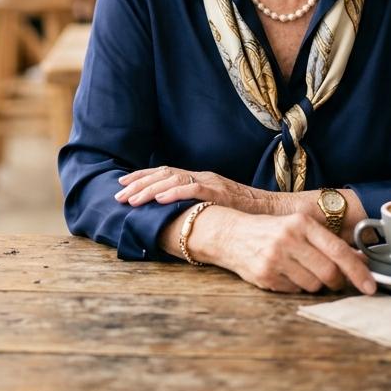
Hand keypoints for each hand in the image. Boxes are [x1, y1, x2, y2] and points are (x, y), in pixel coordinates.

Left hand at [115, 165, 274, 212]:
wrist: (272, 211)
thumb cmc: (244, 213)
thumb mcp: (215, 207)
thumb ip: (197, 207)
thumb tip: (175, 218)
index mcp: (199, 178)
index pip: (165, 172)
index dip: (142, 177)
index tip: (122, 183)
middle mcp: (201, 176)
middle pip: (163, 174)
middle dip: (138, 183)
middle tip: (118, 194)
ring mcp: (210, 182)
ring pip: (172, 179)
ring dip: (149, 189)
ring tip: (131, 198)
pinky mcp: (218, 192)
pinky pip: (192, 189)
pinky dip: (173, 192)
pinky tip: (159, 199)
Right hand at [206, 207, 376, 294]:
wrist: (230, 234)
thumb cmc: (270, 230)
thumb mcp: (298, 228)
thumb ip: (329, 243)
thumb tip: (362, 261)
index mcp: (300, 223)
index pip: (338, 251)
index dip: (358, 271)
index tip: (370, 286)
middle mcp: (288, 239)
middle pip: (329, 273)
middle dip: (336, 281)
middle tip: (332, 279)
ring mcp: (275, 258)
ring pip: (314, 286)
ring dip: (314, 284)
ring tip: (300, 269)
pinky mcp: (266, 276)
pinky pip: (295, 291)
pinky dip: (296, 287)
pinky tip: (284, 273)